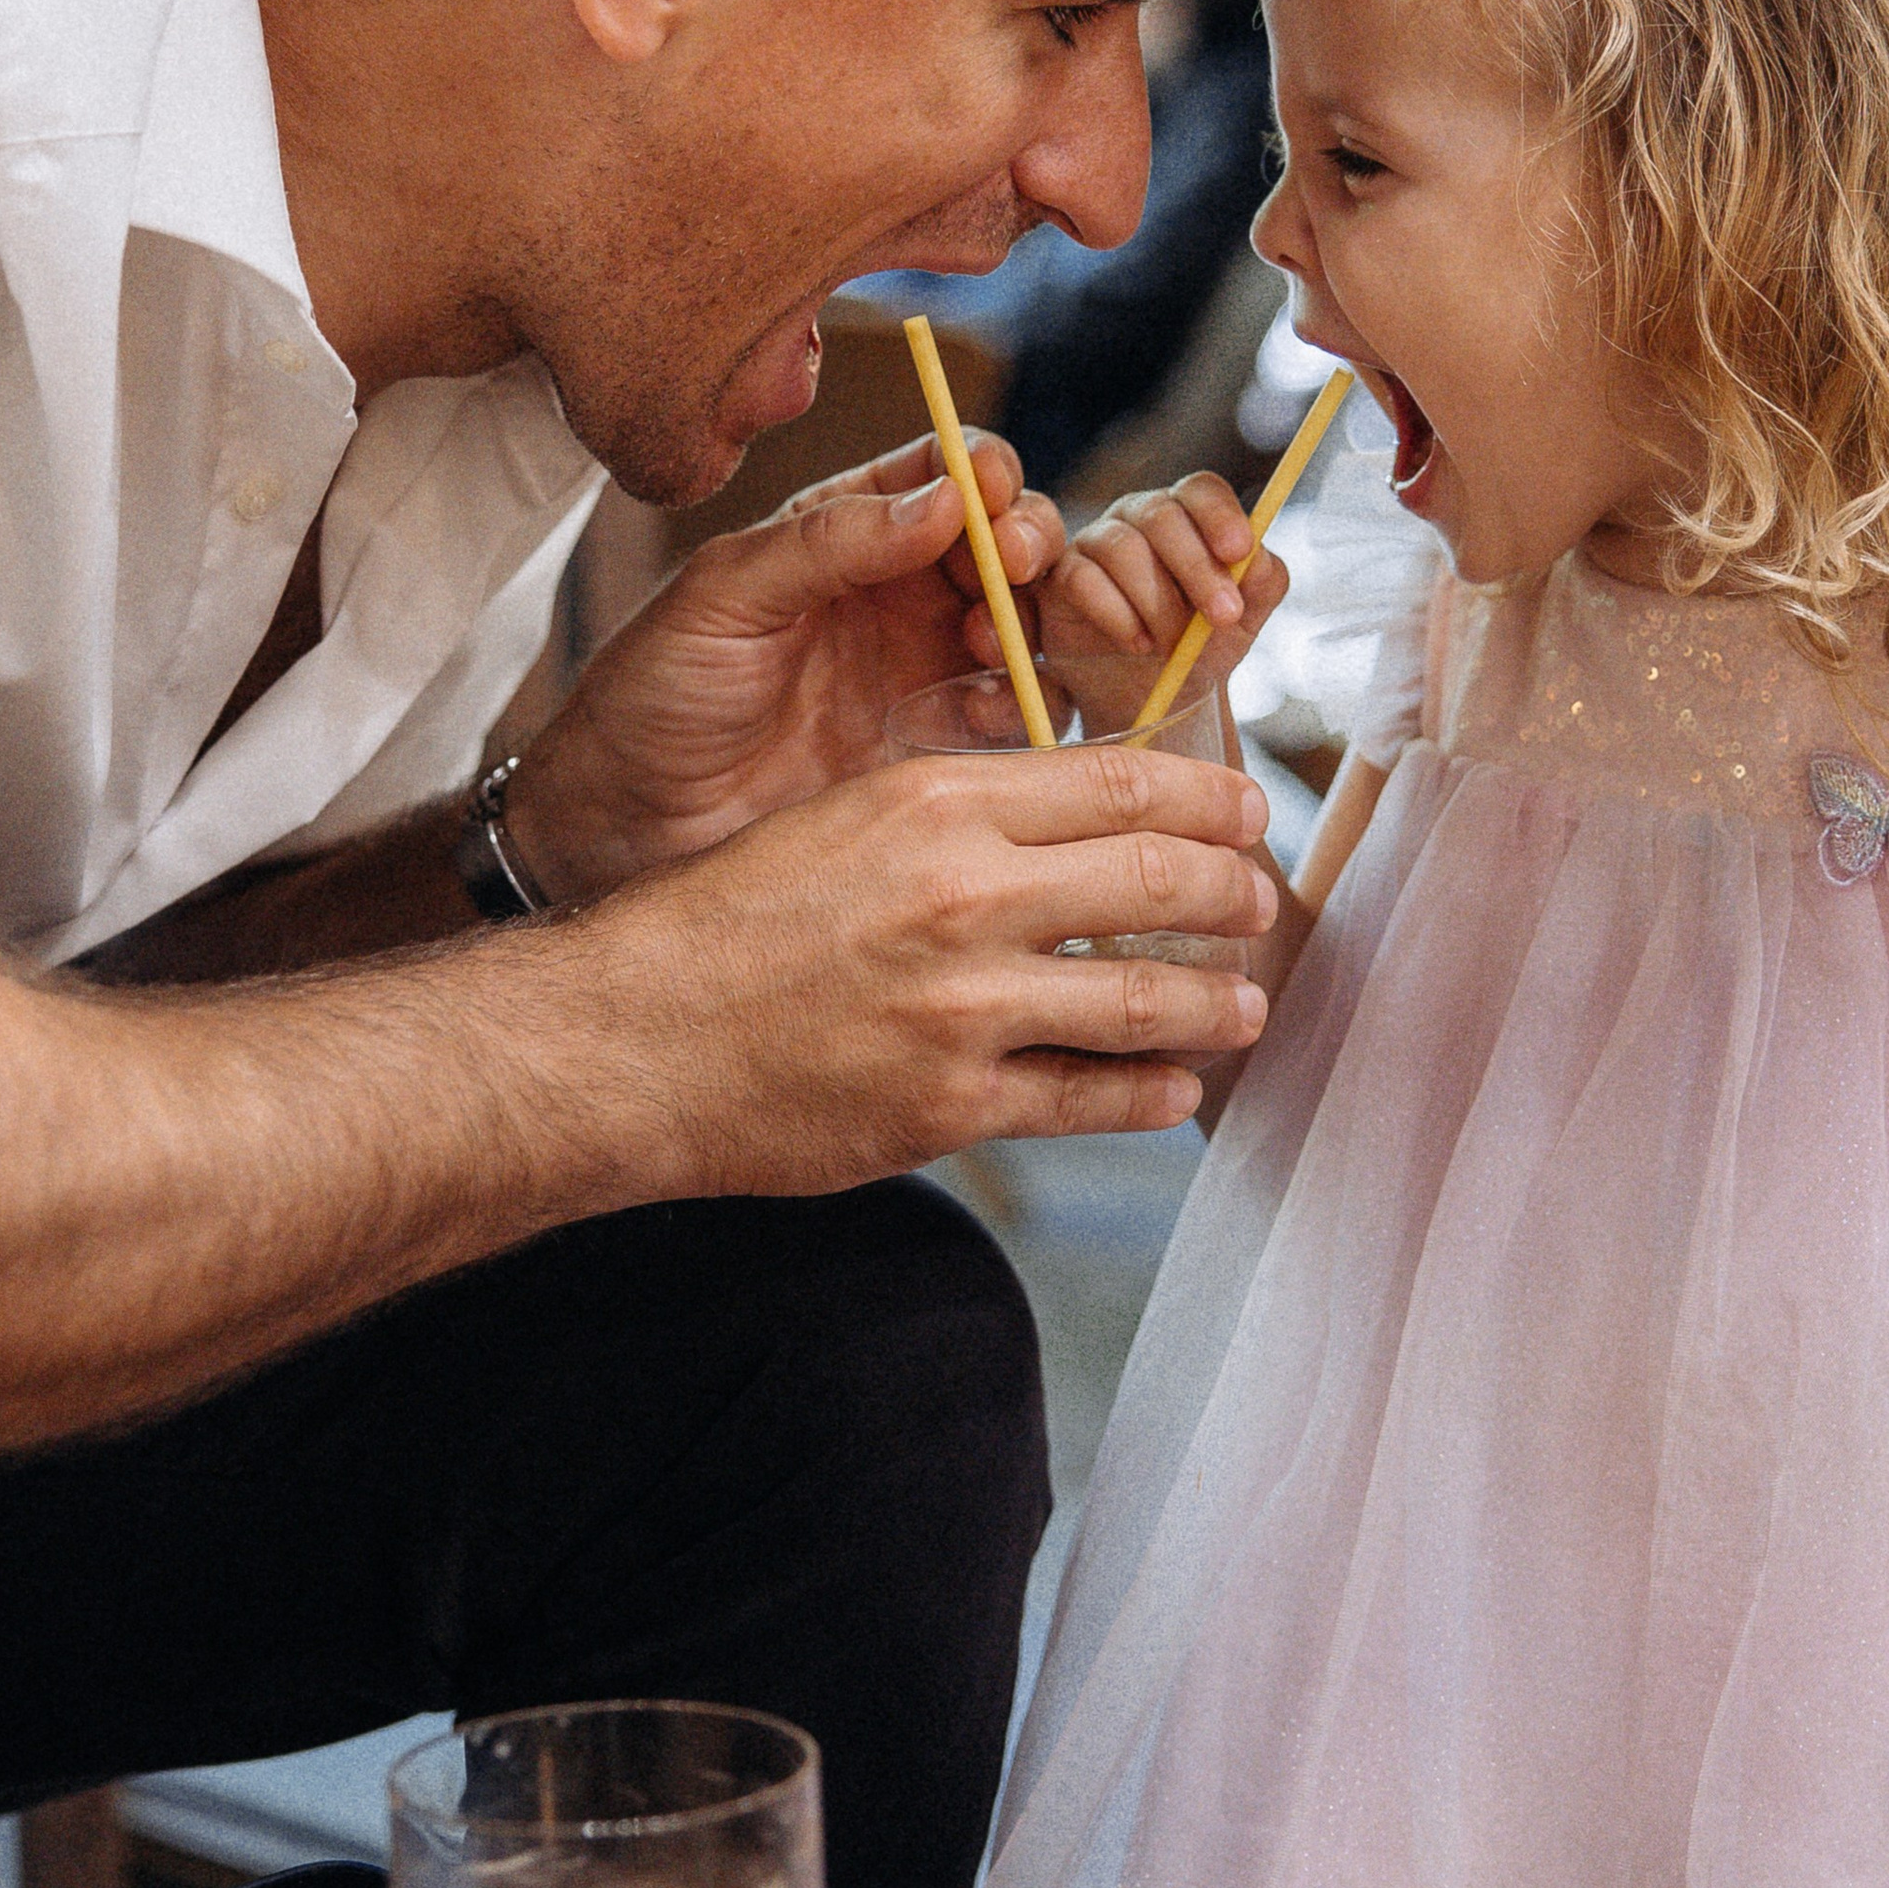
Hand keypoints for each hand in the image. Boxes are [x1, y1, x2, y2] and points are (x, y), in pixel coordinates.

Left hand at [509, 433, 1063, 901]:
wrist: (626, 824)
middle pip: (1014, 544)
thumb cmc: (655, 693)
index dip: (985, 473)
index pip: (947, 473)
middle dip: (1032, 542)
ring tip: (990, 645)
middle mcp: (906, 595)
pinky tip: (983, 715)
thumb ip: (830, 541)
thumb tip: (944, 499)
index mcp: (851, 534)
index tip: (988, 493)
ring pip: (1034, 627)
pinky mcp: (943, 754)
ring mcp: (931, 674)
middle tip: (1014, 563)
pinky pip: (1022, 721)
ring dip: (1039, 623)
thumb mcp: (727, 594)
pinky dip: (1031, 708)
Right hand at [633, 731, 1278, 1180]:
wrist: (628, 1038)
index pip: (1124, 782)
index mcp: (937, 799)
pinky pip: (1090, 1097)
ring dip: (1217, 1002)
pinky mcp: (951, 1105)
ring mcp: (963, 1007)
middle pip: (1158, 878)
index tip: (1247, 809)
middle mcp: (963, 894)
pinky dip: (1153, 1093)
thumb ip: (958, 812)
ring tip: (1246, 1007)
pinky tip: (1177, 1090)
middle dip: (1233, 891)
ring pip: (1146, 997)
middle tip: (1260, 901)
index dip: (1210, 797)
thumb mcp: (845, 815)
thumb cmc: (725, 920)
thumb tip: (1076, 814)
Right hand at [1037, 473, 1286, 728]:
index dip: (1220, 515)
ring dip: (1158, 602)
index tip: (1240, 552)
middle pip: (1162, 514)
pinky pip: (1082, 579)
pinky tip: (1139, 643)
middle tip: (1224, 616)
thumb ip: (1263, 581)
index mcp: (1189, 513)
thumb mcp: (1244, 616)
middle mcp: (1140, 515)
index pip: (1201, 490)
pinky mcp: (1062, 576)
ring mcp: (1096, 541)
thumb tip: (1259, 558)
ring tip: (1176, 645)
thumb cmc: (1200, 640)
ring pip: (1123, 548)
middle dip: (1198, 568)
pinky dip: (1117, 614)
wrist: (1152, 689)